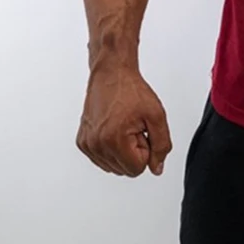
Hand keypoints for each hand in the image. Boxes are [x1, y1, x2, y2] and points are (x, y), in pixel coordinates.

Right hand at [76, 60, 171, 176]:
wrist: (112, 73)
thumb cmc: (131, 90)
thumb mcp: (156, 115)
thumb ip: (161, 145)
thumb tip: (157, 168)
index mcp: (113, 140)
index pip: (137, 169)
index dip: (145, 150)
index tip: (141, 130)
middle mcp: (95, 145)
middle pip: (125, 170)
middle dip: (134, 151)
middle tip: (133, 127)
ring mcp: (87, 144)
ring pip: (113, 167)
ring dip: (123, 151)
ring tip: (124, 126)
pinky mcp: (82, 142)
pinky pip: (102, 159)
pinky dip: (111, 148)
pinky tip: (114, 128)